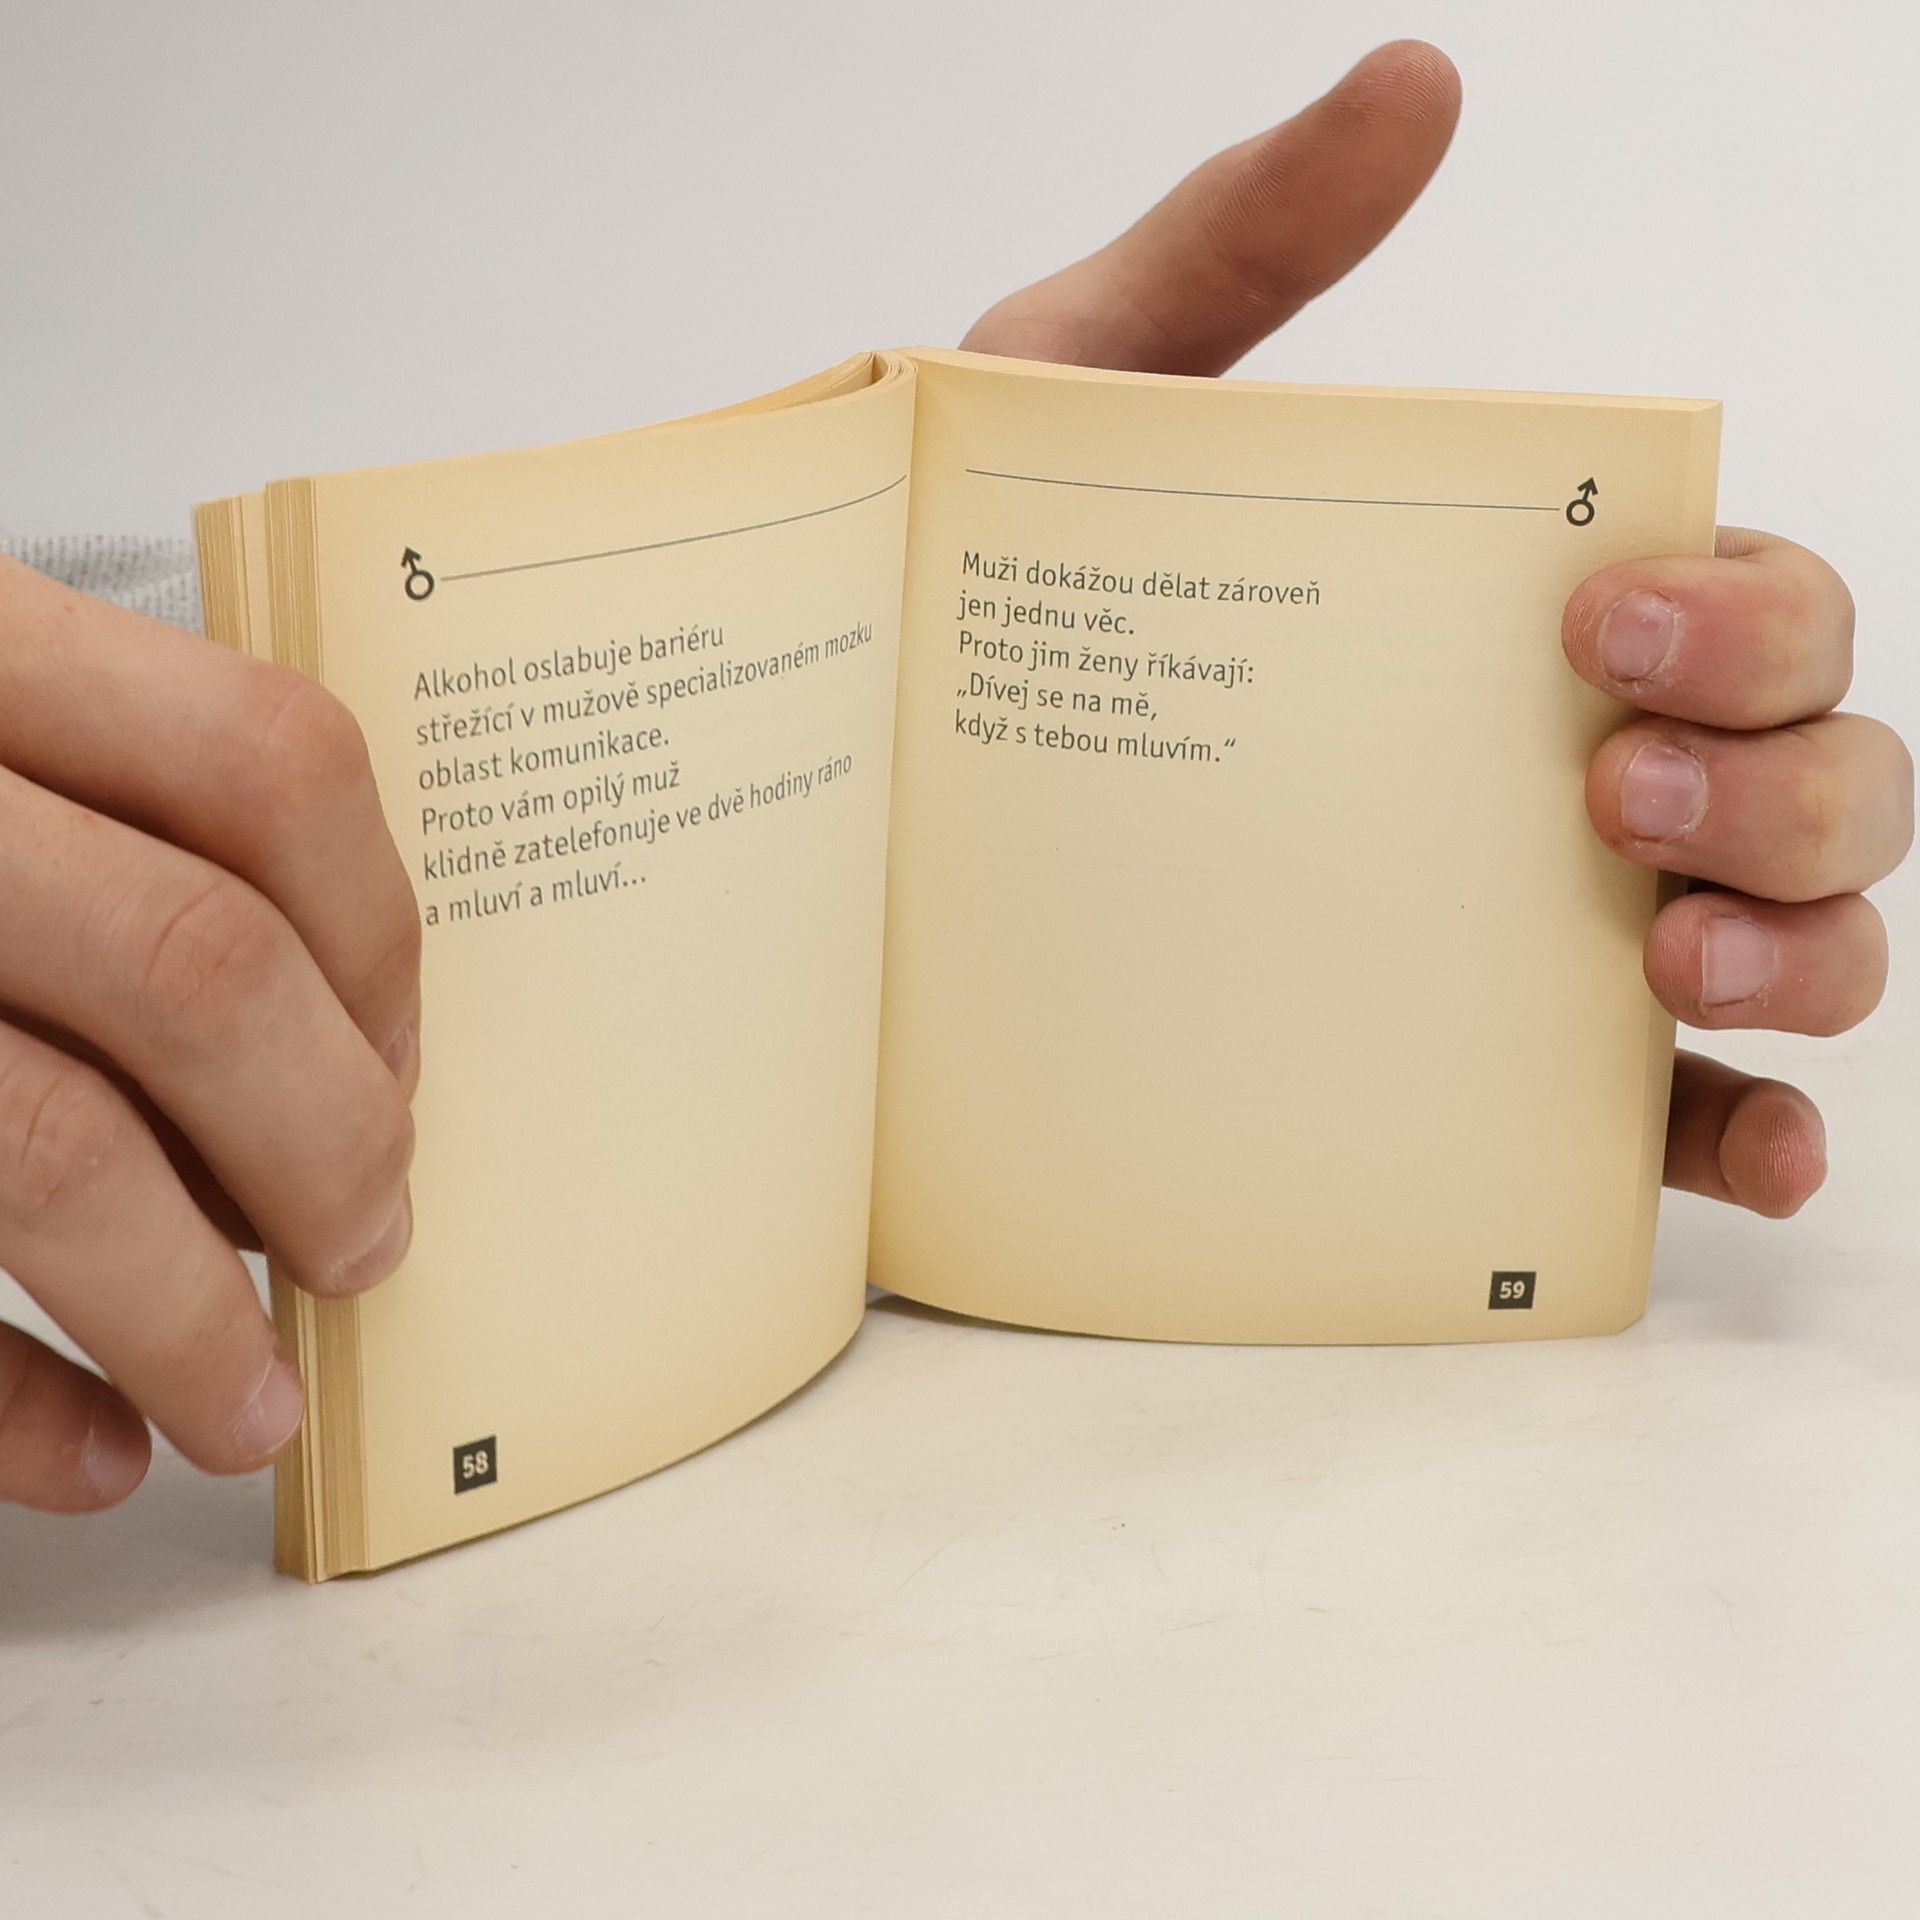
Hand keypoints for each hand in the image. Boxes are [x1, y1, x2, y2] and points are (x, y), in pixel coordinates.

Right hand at [0, 556, 419, 1510]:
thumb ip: (118, 821)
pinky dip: (7, 1407)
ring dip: (190, 1320)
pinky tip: (97, 1450)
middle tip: (364, 1248)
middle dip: (326, 1143)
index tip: (398, 1069)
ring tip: (253, 1403)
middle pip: (195, 968)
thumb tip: (349, 1059)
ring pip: (50, 1150)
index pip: (270, 768)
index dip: (377, 944)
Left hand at [962, 39, 1912, 1219]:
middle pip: (1818, 766)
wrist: (861, 820)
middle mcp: (1572, 778)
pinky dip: (1746, 1138)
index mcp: (1517, 628)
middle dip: (1784, 775)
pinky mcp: (1488, 1088)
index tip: (1599, 618)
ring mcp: (1542, 940)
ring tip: (1666, 948)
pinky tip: (1750, 1150)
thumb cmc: (988, 604)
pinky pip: (1672, 1125)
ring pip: (1796, 934)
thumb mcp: (1082, 403)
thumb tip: (1414, 83)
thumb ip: (1238, 249)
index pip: (1745, 603)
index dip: (1748, 611)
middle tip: (1604, 783)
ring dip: (1804, 941)